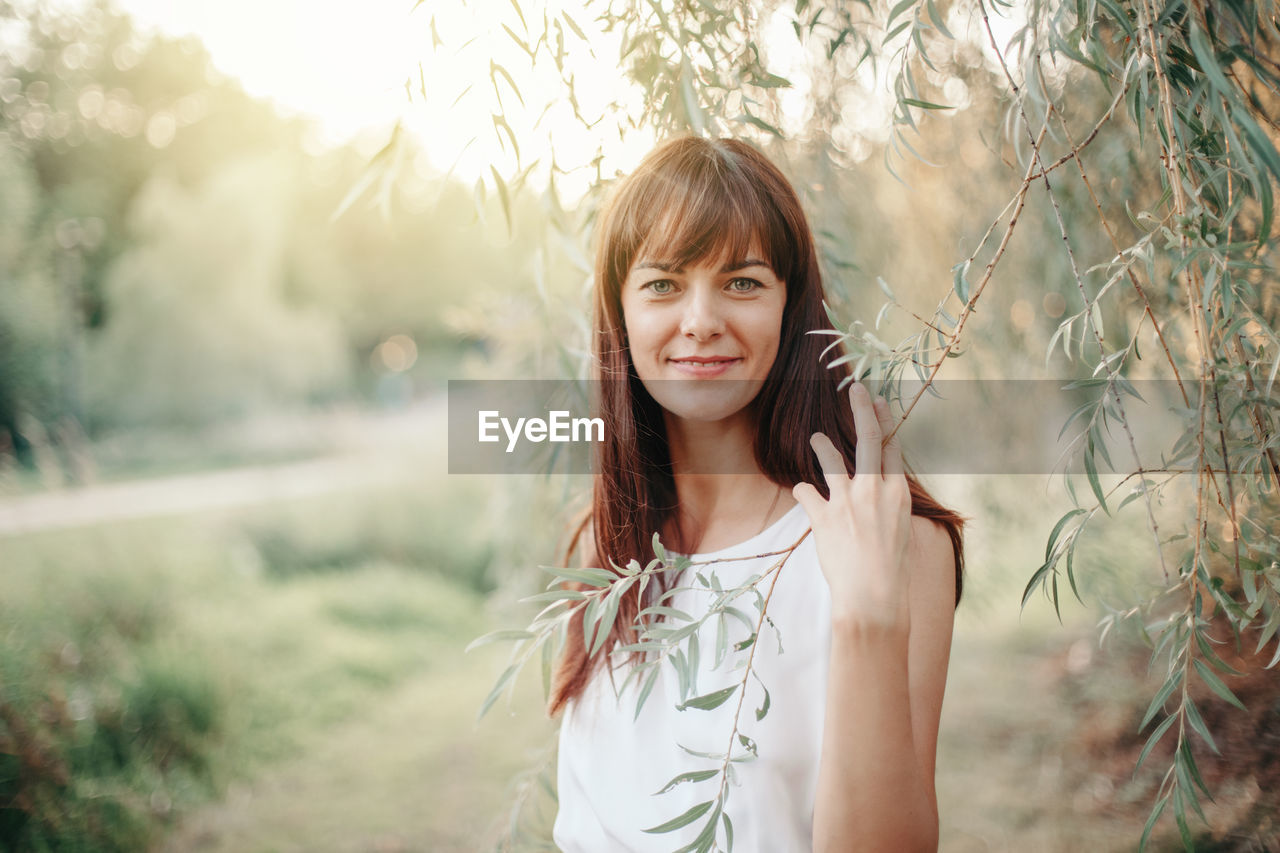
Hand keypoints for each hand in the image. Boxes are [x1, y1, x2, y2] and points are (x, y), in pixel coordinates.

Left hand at [791, 382, 912, 629]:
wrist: (874, 598)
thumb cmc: (891, 573)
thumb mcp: (901, 534)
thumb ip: (890, 510)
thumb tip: (883, 496)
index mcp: (899, 495)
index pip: (893, 450)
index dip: (887, 424)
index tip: (882, 404)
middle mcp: (875, 491)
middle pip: (870, 439)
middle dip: (864, 410)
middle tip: (857, 388)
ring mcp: (849, 500)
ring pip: (832, 458)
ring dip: (822, 444)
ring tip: (816, 437)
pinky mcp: (824, 515)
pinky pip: (806, 491)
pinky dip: (803, 491)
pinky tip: (803, 493)